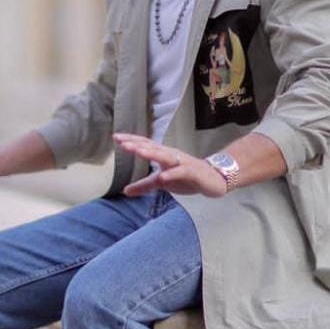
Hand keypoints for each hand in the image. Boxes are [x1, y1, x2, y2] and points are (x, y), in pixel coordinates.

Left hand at [113, 133, 227, 197]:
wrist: (214, 179)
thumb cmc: (186, 177)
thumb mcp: (161, 182)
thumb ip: (144, 185)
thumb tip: (125, 191)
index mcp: (163, 155)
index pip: (145, 145)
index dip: (131, 140)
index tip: (115, 137)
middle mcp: (171, 155)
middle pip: (153, 147)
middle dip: (137, 144)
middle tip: (122, 142)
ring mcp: (182, 162)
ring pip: (166, 156)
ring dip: (152, 153)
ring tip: (138, 152)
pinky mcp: (193, 172)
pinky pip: (181, 172)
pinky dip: (172, 173)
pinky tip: (162, 176)